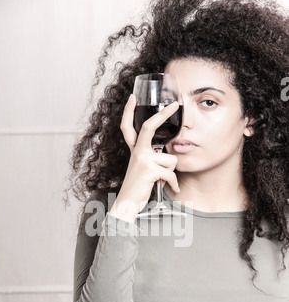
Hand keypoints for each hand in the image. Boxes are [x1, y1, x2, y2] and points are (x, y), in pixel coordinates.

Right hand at [109, 94, 179, 222]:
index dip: (128, 112)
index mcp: (135, 151)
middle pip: (148, 127)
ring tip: (162, 181)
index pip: (128, 128)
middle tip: (175, 105)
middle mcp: (137, 152)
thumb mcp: (142, 170)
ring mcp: (142, 160)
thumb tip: (169, 156)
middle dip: (163, 114)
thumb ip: (152, 159)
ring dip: (170, 173)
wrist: (127, 204)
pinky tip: (171, 189)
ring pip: (170, 159)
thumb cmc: (138, 188)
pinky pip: (171, 174)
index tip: (132, 97)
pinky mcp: (149, 170)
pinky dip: (173, 184)